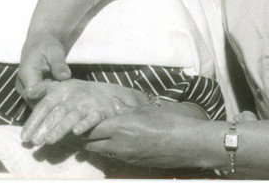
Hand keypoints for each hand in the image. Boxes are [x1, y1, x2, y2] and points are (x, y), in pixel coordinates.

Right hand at [16, 32, 70, 101]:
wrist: (40, 44)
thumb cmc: (47, 45)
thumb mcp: (55, 51)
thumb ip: (59, 64)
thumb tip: (65, 76)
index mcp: (26, 73)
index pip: (33, 92)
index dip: (47, 97)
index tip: (59, 95)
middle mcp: (23, 86)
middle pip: (36, 103)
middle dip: (53, 102)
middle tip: (68, 98)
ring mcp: (26, 93)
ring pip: (40, 106)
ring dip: (53, 104)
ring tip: (67, 97)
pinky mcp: (32, 96)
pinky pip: (42, 104)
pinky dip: (53, 102)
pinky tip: (64, 98)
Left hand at [21, 79, 146, 144]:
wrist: (107, 94)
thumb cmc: (78, 93)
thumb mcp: (61, 87)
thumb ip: (43, 89)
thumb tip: (27, 92)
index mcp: (61, 90)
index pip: (44, 105)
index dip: (34, 120)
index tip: (24, 136)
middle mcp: (73, 96)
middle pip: (57, 112)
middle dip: (45, 127)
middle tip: (35, 141)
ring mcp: (87, 103)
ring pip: (72, 116)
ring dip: (60, 128)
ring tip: (49, 140)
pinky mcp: (100, 112)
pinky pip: (92, 119)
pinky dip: (84, 125)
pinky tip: (77, 133)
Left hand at [81, 103, 211, 167]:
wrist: (187, 143)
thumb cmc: (167, 122)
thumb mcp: (144, 109)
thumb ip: (124, 109)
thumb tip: (113, 105)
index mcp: (119, 128)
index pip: (90, 130)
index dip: (83, 126)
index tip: (81, 120)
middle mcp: (119, 145)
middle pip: (91, 145)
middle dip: (87, 138)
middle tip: (87, 129)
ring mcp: (126, 157)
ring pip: (103, 153)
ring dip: (99, 145)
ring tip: (102, 135)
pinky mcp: (135, 164)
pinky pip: (116, 157)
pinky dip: (113, 150)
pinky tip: (120, 142)